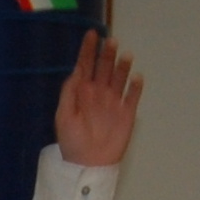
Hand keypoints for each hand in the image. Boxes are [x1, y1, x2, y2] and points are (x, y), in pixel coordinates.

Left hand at [54, 32, 141, 167]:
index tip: (92, 34)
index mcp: (82, 93)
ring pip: (120, 77)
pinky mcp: (127, 113)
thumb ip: (69, 94)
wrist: (88, 165)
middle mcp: (99, 93)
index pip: (85, 65)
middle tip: (110, 42)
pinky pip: (133, 96)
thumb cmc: (72, 142)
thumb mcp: (63, 117)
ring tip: (124, 55)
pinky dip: (135, 86)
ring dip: (122, 66)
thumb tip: (76, 72)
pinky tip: (135, 77)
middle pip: (104, 67)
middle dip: (107, 53)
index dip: (88, 50)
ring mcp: (114, 102)